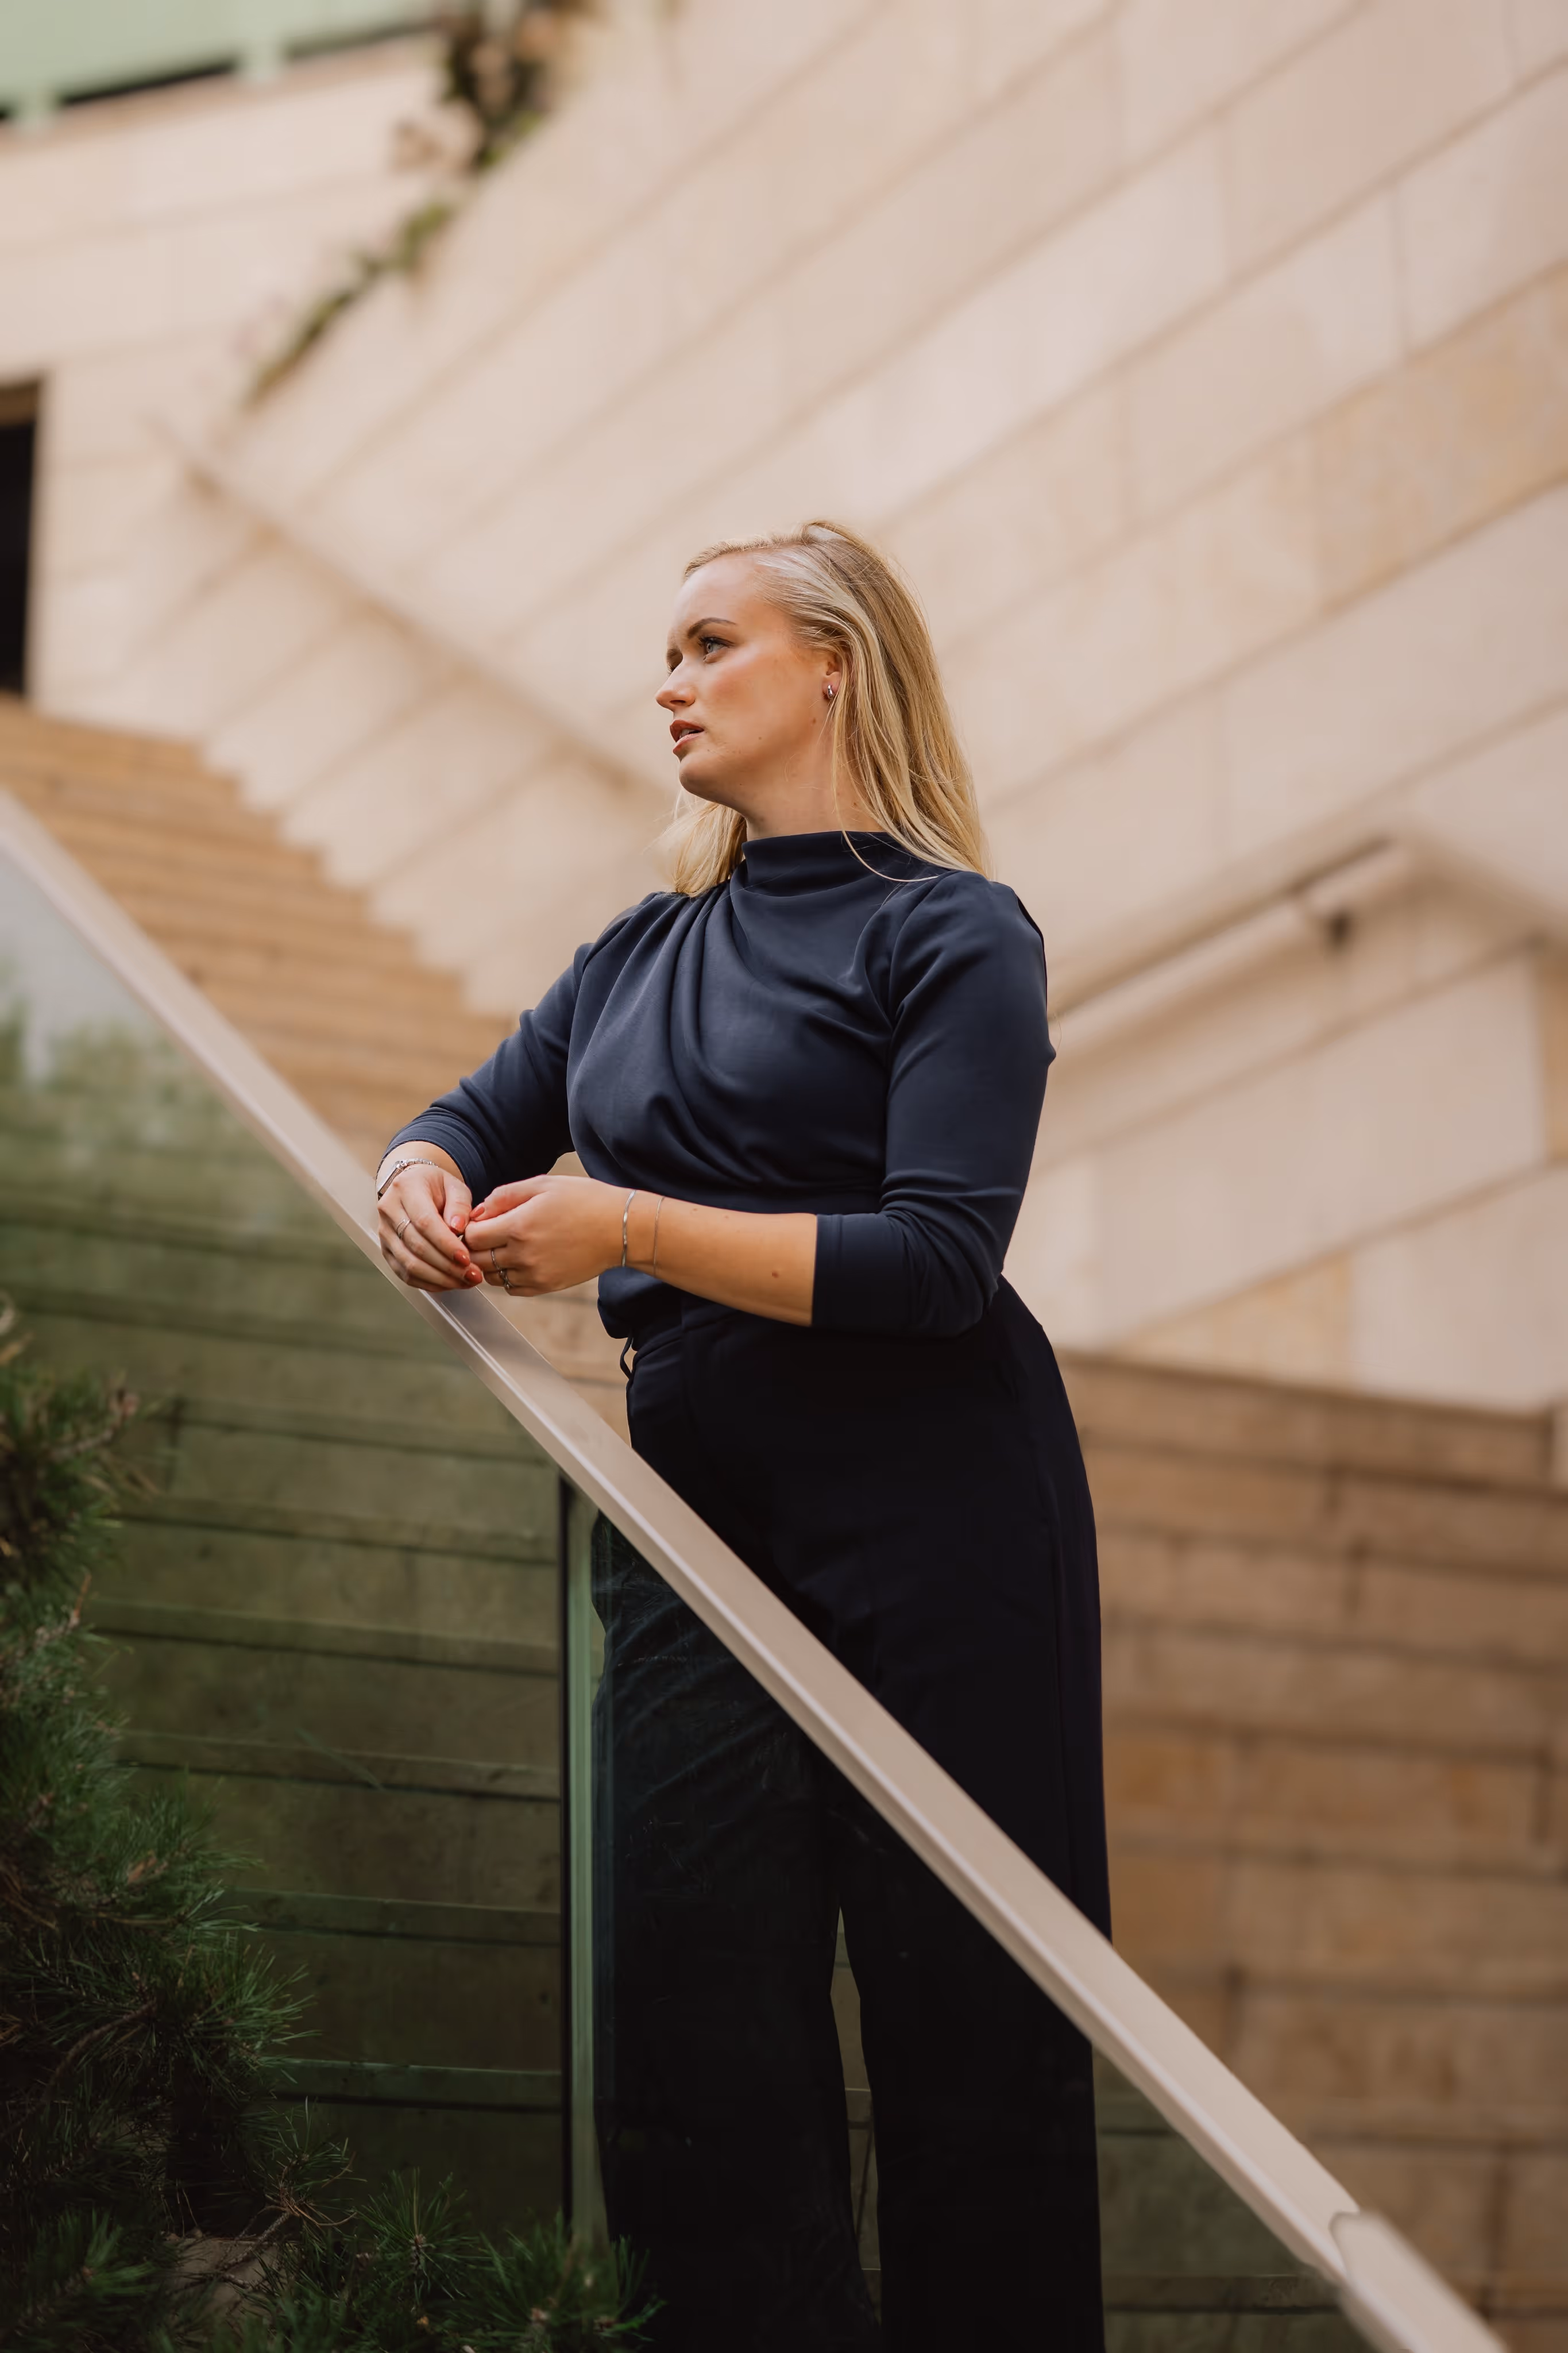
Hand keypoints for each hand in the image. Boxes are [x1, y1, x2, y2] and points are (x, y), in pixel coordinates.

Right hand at [378, 1162, 481, 1292]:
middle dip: (447, 1266)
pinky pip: (405, 1274)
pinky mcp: (387, 1251)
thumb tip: (459, 1227)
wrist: (413, 1186)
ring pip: (409, 1264)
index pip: (424, 1222)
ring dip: (440, 1278)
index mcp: (406, 1189)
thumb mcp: (454, 1185)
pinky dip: (429, 1283)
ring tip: (464, 1281)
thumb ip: (459, 1205)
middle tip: (472, 1274)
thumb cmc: (435, 1186)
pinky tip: (449, 1283)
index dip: (446, 1244)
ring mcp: (385, 1233)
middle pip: (416, 1247)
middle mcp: (389, 1211)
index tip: (466, 1258)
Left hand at [465, 1174, 621, 1297]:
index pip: (472, 1237)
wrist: (619, 1228)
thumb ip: (504, 1196)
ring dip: (490, 1264)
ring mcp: (534, 1274)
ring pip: (491, 1277)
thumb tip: (478, 1212)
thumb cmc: (584, 1200)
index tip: (479, 1221)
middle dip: (475, 1248)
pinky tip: (519, 1261)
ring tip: (503, 1248)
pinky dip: (508, 1277)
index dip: (469, 1228)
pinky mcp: (546, 1286)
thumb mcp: (542, 1185)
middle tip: (485, 1236)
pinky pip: (511, 1288)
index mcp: (518, 1226)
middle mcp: (522, 1255)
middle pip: (477, 1261)